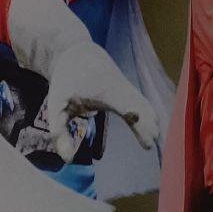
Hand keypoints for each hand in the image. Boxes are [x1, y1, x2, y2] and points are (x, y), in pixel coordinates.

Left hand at [47, 41, 157, 162]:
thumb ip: (59, 132)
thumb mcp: (55, 105)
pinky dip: (149, 117)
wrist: (76, 52)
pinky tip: (155, 131)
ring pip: (145, 105)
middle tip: (155, 146)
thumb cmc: (66, 80)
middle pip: (142, 108)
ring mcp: (126, 86)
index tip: (147, 145)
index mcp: (104, 90)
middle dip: (150, 127)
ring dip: (152, 123)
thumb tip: (67, 159)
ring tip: (157, 143)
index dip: (140, 126)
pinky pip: (142, 104)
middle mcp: (121, 87)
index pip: (128, 109)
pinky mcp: (128, 89)